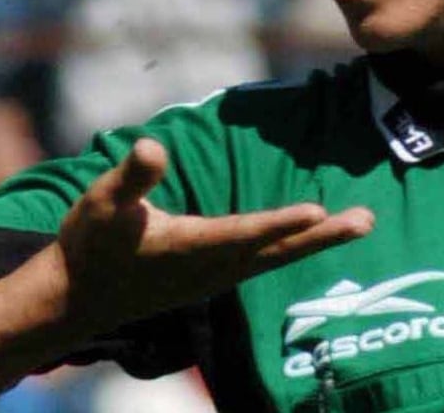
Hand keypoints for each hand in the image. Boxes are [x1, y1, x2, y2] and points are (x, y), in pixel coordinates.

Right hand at [56, 138, 372, 331]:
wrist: (77, 296)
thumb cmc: (90, 243)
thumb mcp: (102, 203)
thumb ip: (132, 177)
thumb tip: (153, 147)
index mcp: (186, 246)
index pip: (242, 233)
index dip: (280, 222)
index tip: (317, 210)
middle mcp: (209, 266)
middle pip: (276, 250)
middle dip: (322, 236)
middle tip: (367, 221)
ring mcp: (214, 276)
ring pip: (276, 256)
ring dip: (319, 240)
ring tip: (361, 223)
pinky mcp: (213, 276)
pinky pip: (265, 261)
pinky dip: (296, 246)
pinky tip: (315, 234)